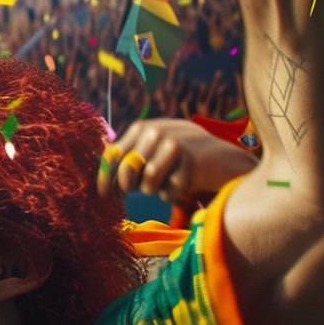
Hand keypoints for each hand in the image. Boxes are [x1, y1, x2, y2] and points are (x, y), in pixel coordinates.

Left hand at [98, 118, 256, 205]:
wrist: (221, 159)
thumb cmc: (179, 159)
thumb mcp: (152, 150)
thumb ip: (128, 158)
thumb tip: (101, 183)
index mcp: (142, 128)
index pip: (113, 155)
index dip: (105, 179)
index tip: (104, 196)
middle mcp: (157, 132)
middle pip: (127, 170)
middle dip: (129, 186)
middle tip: (139, 189)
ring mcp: (175, 144)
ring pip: (148, 181)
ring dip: (154, 190)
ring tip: (165, 182)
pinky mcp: (192, 161)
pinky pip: (170, 190)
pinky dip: (172, 194)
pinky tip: (183, 183)